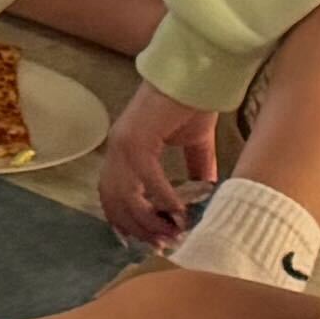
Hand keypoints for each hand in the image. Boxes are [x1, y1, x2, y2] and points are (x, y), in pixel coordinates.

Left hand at [98, 79, 226, 249]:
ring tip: (172, 234)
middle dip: (138, 228)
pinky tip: (178, 213)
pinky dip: (162, 199)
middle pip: (115, 200)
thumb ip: (196, 169)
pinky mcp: (138, 140)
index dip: (125, 219)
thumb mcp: (194, 143)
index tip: (146, 240)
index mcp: (124, 149)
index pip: (112, 193)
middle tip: (163, 245)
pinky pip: (147, 180)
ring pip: (126, 195)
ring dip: (149, 220)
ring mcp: (124, 144)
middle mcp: (117, 149)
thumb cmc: (191, 103)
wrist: (195, 73)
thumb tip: (207, 193)